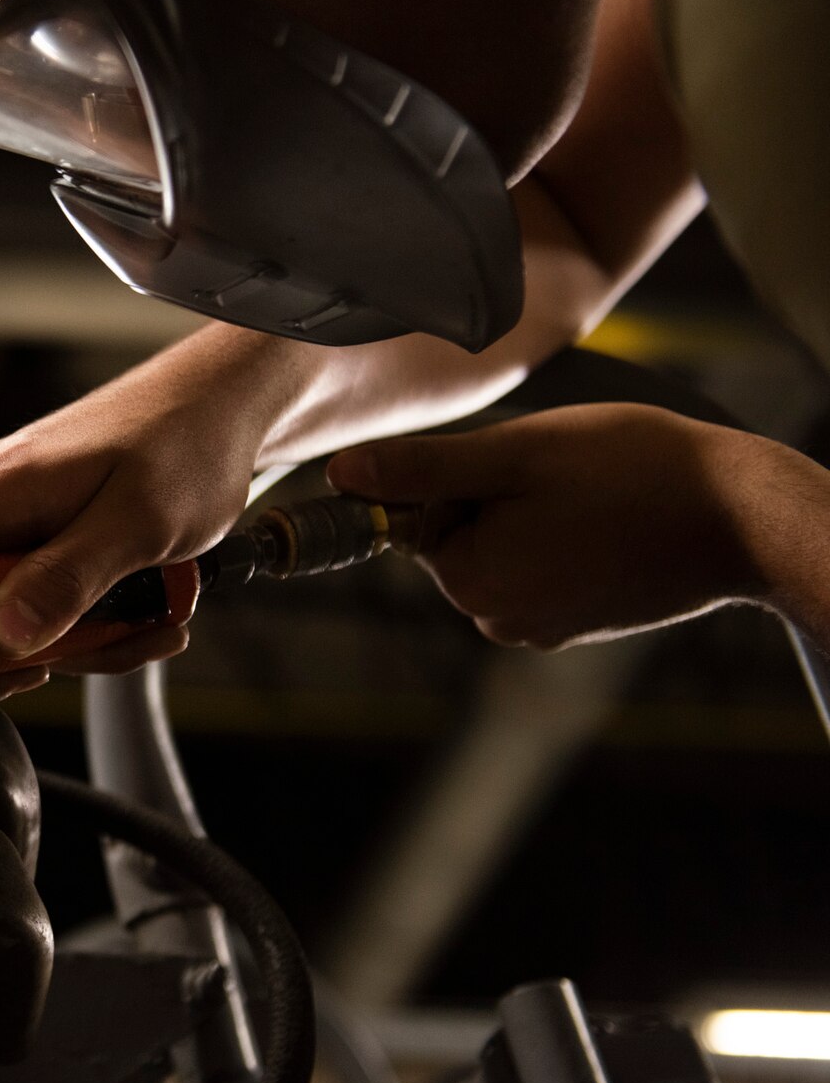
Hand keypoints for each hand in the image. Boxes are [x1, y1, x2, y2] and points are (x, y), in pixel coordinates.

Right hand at [0, 332, 288, 686]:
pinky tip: (141, 612)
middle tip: (77, 654)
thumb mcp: (140, 524)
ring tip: (142, 619)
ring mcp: (5, 526)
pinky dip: (85, 626)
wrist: (231, 408)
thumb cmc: (185, 445)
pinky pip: (34, 607)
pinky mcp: (35, 541)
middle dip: (1, 654)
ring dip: (68, 643)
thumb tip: (0, 637)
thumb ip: (69, 581)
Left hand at [325, 403, 784, 648]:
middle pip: (460, 538)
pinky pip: (543, 568)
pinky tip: (610, 524)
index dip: (467, 478)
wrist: (743, 518)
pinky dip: (565, 540)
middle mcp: (497, 621)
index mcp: (470, 583)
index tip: (524, 468)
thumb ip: (422, 468)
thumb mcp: (515, 453)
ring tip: (594, 499)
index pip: (423, 519)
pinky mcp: (579, 625)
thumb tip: (340, 475)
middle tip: (565, 479)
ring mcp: (541, 629)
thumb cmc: (633, 472)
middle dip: (498, 499)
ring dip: (534, 517)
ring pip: (504, 550)